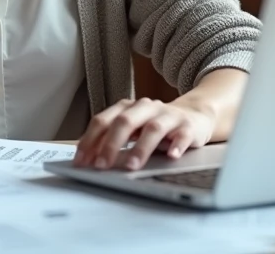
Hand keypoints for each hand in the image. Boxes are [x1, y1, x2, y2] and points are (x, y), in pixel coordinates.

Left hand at [72, 97, 216, 170]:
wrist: (193, 117)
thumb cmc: (155, 127)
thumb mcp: (132, 130)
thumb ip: (112, 140)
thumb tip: (88, 161)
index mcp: (127, 108)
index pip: (103, 121)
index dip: (89, 140)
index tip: (81, 161)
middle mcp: (145, 108)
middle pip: (125, 121)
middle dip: (110, 144)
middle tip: (101, 166)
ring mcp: (168, 116)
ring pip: (152, 128)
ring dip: (140, 148)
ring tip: (131, 166)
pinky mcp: (188, 126)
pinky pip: (182, 135)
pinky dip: (177, 145)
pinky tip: (172, 156)